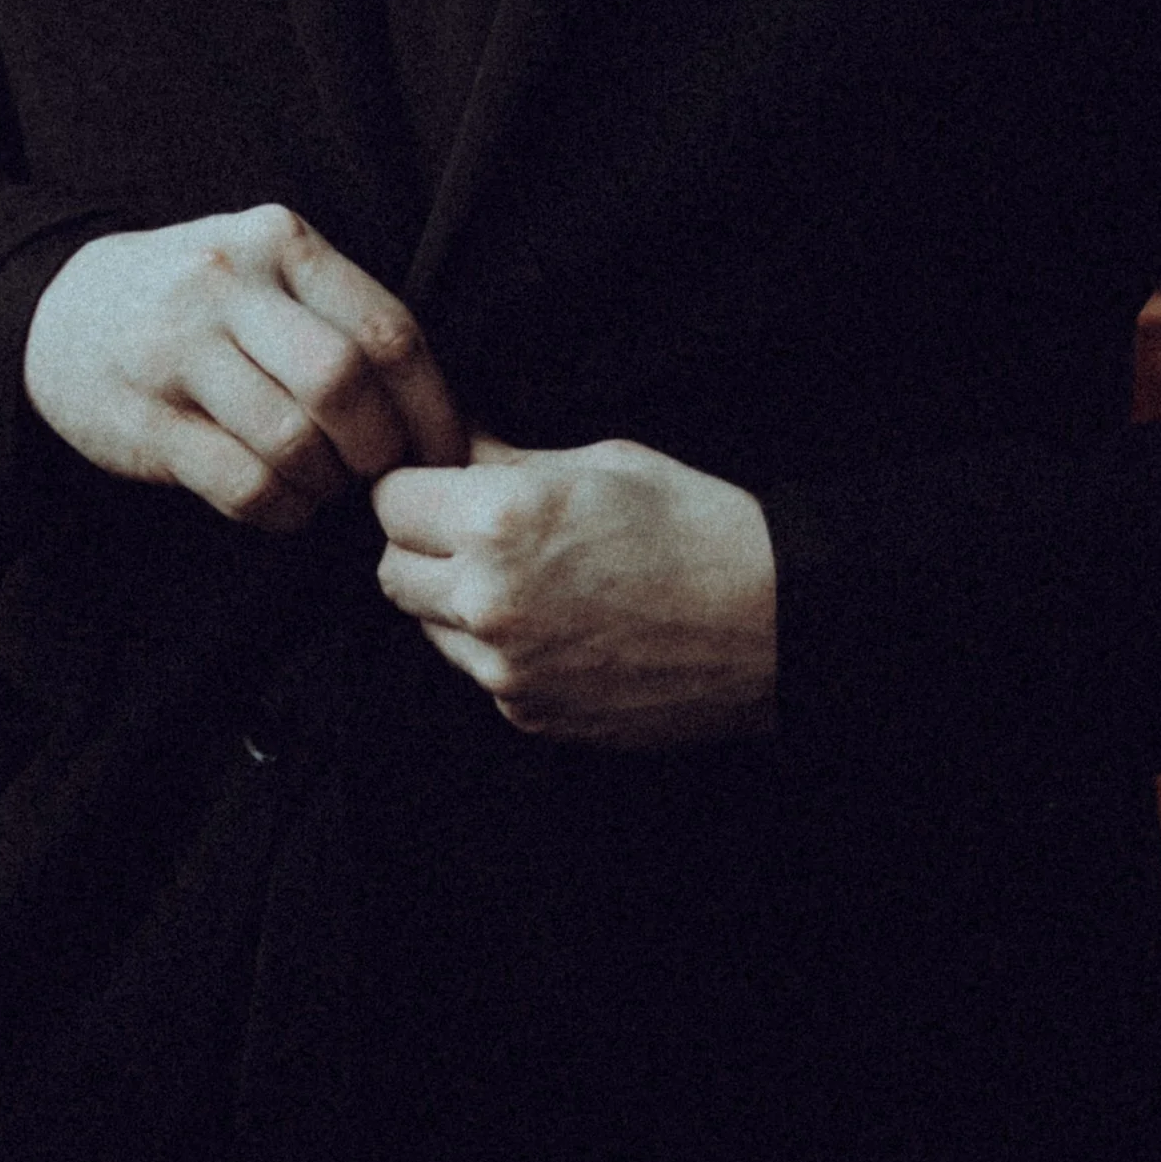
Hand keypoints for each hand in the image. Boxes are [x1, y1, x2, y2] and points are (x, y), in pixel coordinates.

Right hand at [23, 203, 465, 529]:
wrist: (58, 311)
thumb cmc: (193, 299)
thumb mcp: (261, 267)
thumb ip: (336, 312)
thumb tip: (433, 405)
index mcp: (279, 241)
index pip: (387, 328)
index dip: (432, 406)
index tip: (446, 453)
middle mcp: (228, 283)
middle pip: (344, 382)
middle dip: (379, 447)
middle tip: (380, 476)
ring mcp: (179, 350)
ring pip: (293, 439)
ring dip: (325, 484)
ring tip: (324, 486)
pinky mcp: (146, 420)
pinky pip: (242, 483)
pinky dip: (280, 510)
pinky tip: (281, 503)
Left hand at [373, 433, 777, 745]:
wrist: (770, 621)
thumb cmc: (696, 524)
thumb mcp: (600, 460)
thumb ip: (508, 459)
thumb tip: (456, 446)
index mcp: (500, 520)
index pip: (390, 501)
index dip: (417, 484)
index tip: (442, 480)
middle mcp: (487, 599)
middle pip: (392, 570)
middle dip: (420, 542)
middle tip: (471, 525)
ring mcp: (506, 668)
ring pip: (427, 625)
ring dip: (450, 597)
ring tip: (523, 573)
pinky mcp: (529, 715)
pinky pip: (477, 671)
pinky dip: (495, 646)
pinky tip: (555, 620)